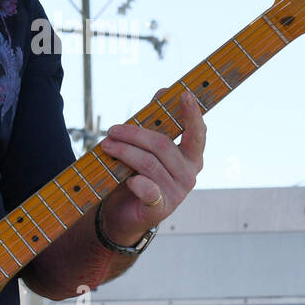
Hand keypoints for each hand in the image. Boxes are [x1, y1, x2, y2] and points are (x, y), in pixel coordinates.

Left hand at [96, 88, 205, 245]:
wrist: (124, 214)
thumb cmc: (138, 174)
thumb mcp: (147, 147)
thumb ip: (157, 122)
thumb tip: (163, 91)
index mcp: (192, 157)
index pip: (197, 133)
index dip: (192, 114)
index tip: (184, 94)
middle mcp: (189, 175)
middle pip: (163, 146)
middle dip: (135, 134)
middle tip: (112, 130)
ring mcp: (176, 194)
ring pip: (149, 164)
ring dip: (125, 152)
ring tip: (106, 146)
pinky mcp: (161, 209)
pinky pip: (149, 191)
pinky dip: (137, 183)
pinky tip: (128, 179)